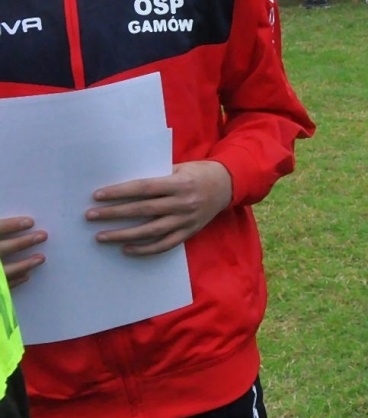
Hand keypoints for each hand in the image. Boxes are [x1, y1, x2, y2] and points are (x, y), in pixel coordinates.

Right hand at [0, 216, 45, 286]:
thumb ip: (1, 229)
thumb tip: (25, 222)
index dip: (11, 226)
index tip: (31, 222)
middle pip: (2, 249)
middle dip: (22, 243)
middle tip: (43, 235)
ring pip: (4, 270)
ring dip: (23, 264)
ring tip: (42, 258)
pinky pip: (1, 286)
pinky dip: (13, 281)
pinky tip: (27, 275)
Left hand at [87, 161, 233, 254]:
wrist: (227, 185)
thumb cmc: (198, 172)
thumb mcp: (179, 168)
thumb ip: (157, 177)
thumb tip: (126, 187)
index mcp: (179, 183)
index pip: (143, 189)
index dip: (120, 192)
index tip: (98, 196)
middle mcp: (182, 203)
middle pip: (142, 210)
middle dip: (114, 213)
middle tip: (90, 216)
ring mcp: (186, 220)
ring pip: (150, 231)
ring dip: (123, 234)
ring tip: (101, 236)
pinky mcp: (189, 232)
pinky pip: (164, 245)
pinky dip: (144, 249)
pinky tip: (126, 249)